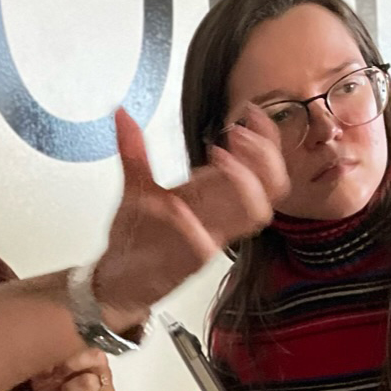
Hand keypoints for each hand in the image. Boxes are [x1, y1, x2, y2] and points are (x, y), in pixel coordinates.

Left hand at [32, 347, 115, 390]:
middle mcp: (99, 373)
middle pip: (96, 356)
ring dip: (70, 389)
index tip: (52, 359)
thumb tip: (35, 348)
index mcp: (86, 361)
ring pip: (89, 382)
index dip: (67, 349)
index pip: (85, 342)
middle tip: (59, 374)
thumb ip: (41, 362)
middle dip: (73, 363)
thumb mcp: (43, 378)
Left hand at [89, 109, 284, 326]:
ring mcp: (210, 236)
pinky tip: (173, 203)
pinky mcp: (191, 261)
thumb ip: (134, 150)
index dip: (267, 139)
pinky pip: (206, 244)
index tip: (250, 112)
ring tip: (219, 156)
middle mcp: (219, 214)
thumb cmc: (137, 237)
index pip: (262, 166)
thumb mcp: (135, 185)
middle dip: (264, 156)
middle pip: (272, 187)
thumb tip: (121, 111)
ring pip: (255, 214)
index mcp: (213, 195)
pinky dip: (193, 222)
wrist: (117, 280)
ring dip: (244, 181)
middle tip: (236, 134)